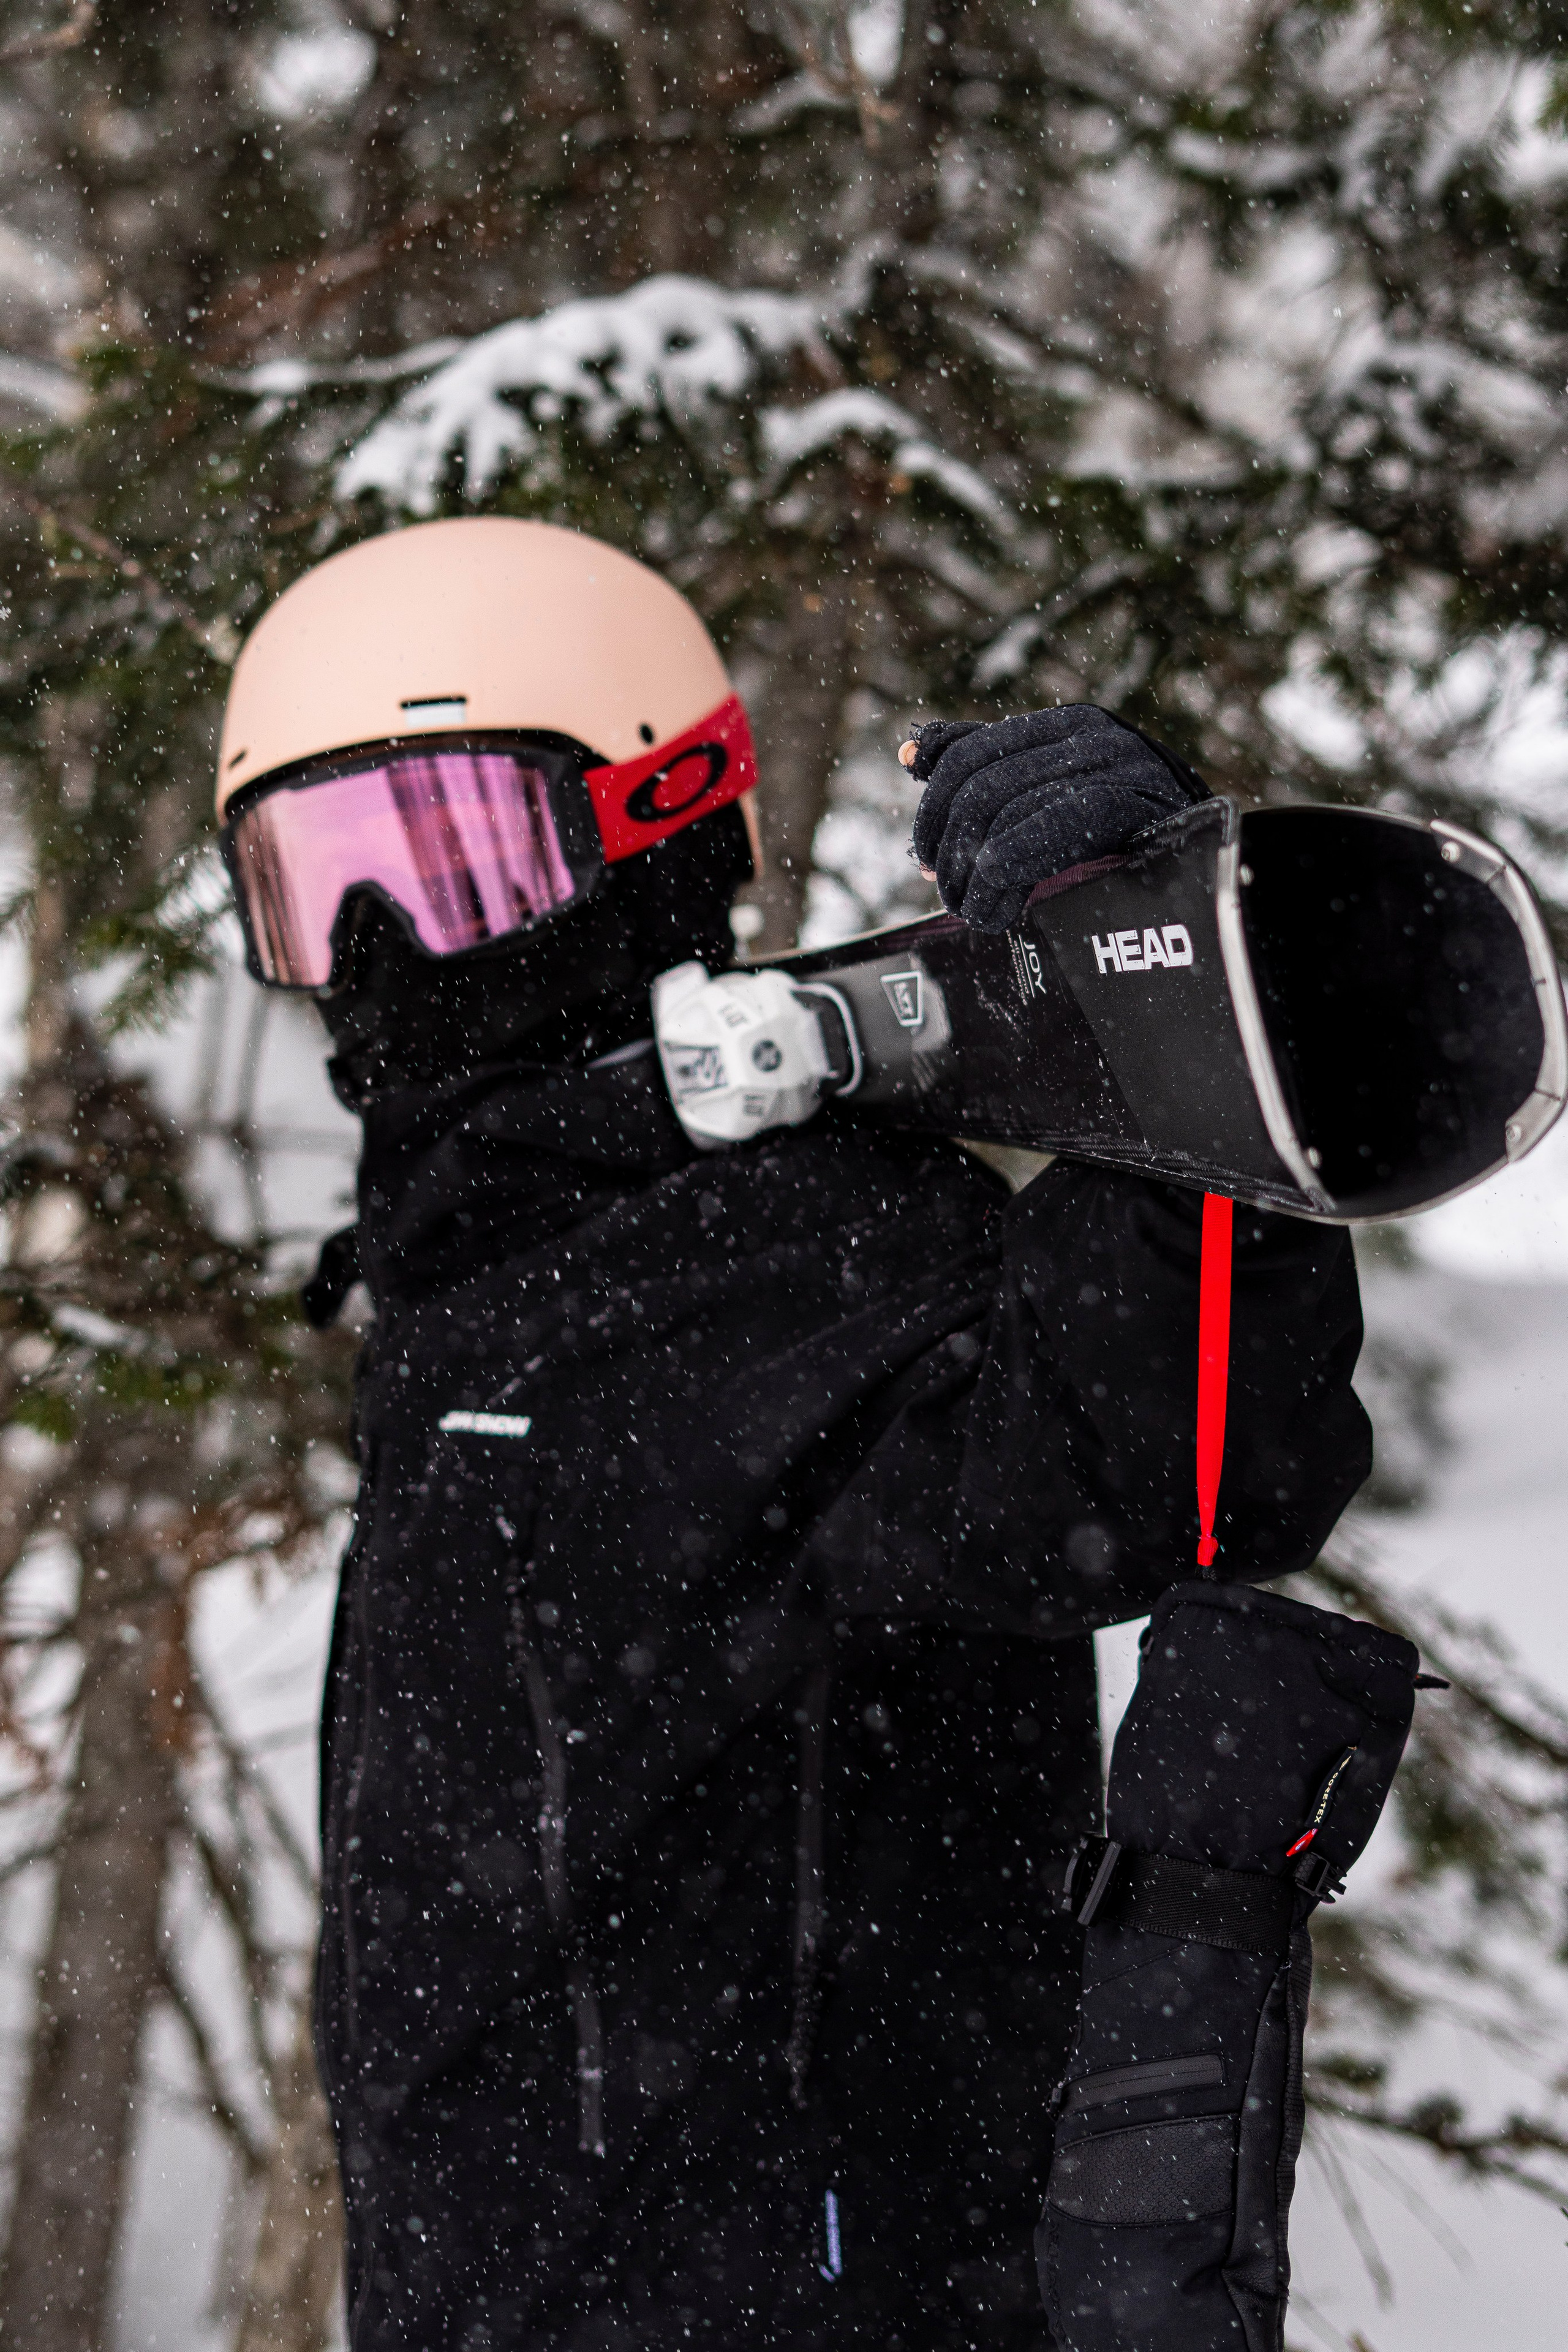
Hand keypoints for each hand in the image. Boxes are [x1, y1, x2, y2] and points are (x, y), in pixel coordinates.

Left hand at [902, 705, 1208, 933]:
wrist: (1224, 877)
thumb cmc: (1137, 851)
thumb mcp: (1063, 803)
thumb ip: (995, 775)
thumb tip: (911, 755)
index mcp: (1072, 725)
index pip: (970, 750)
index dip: (932, 806)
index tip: (927, 856)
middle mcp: (1092, 735)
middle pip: (975, 785)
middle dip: (945, 847)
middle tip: (949, 892)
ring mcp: (1113, 767)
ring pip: (996, 815)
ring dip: (968, 879)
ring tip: (978, 912)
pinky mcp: (1125, 809)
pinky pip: (1024, 843)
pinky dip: (994, 889)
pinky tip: (998, 915)